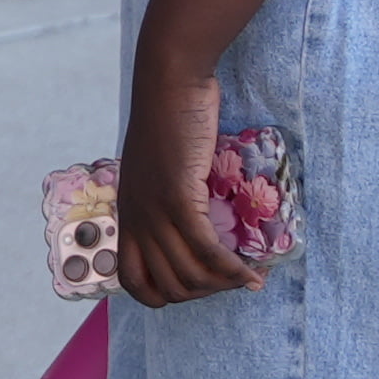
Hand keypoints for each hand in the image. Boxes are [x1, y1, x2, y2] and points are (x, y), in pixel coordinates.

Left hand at [116, 53, 247, 307]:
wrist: (170, 83)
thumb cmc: (170, 119)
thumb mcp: (157, 167)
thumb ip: (165, 196)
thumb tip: (192, 222)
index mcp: (127, 215)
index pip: (134, 281)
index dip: (166, 295)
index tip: (199, 285)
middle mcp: (136, 219)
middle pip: (167, 286)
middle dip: (204, 294)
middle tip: (232, 282)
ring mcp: (155, 211)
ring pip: (189, 274)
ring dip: (223, 286)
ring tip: (247, 279)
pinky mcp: (178, 198)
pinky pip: (206, 250)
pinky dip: (231, 270)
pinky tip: (251, 275)